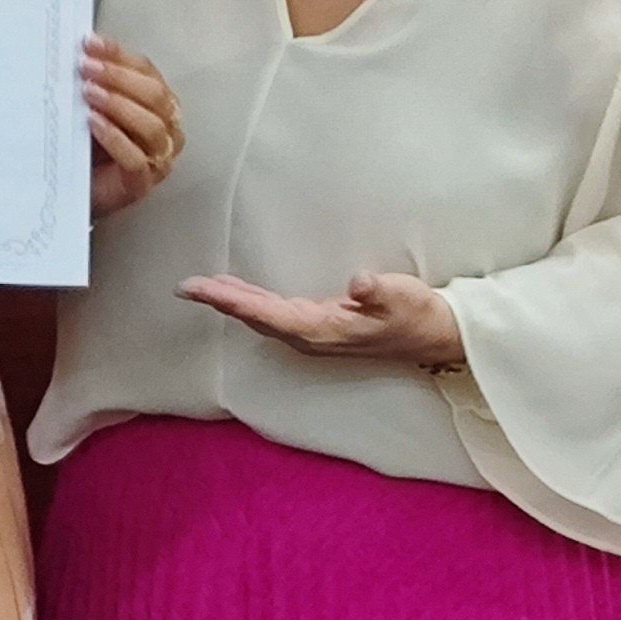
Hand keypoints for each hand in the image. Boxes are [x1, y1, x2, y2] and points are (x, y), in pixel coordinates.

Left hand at [84, 35, 182, 219]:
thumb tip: (82, 51)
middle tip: (87, 68)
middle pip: (155, 95)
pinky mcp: (143, 182)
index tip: (90, 45)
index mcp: (156, 103)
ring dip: (118, 104)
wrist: (75, 191)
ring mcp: (158, 158)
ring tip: (89, 93)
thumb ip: (94, 81)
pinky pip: (136, 158)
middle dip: (119, 77)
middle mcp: (165, 128)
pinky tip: (93, 123)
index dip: (119, 55)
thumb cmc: (87, 149)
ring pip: (152, 125)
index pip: (147, 71)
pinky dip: (115, 136)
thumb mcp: (91, 106)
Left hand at [179, 269, 464, 370]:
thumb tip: (359, 284)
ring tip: (205, 287)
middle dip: (222, 302)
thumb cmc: (417, 314)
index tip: (201, 289)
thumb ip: (380, 292)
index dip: (232, 300)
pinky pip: (274, 316)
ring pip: (262, 318)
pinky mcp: (319, 327)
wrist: (434, 335)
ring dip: (234, 303)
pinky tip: (240, 293)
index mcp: (322, 329)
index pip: (267, 313)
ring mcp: (313, 334)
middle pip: (256, 317)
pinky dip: (251, 303)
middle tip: (186, 286)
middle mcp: (310, 336)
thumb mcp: (402, 297)